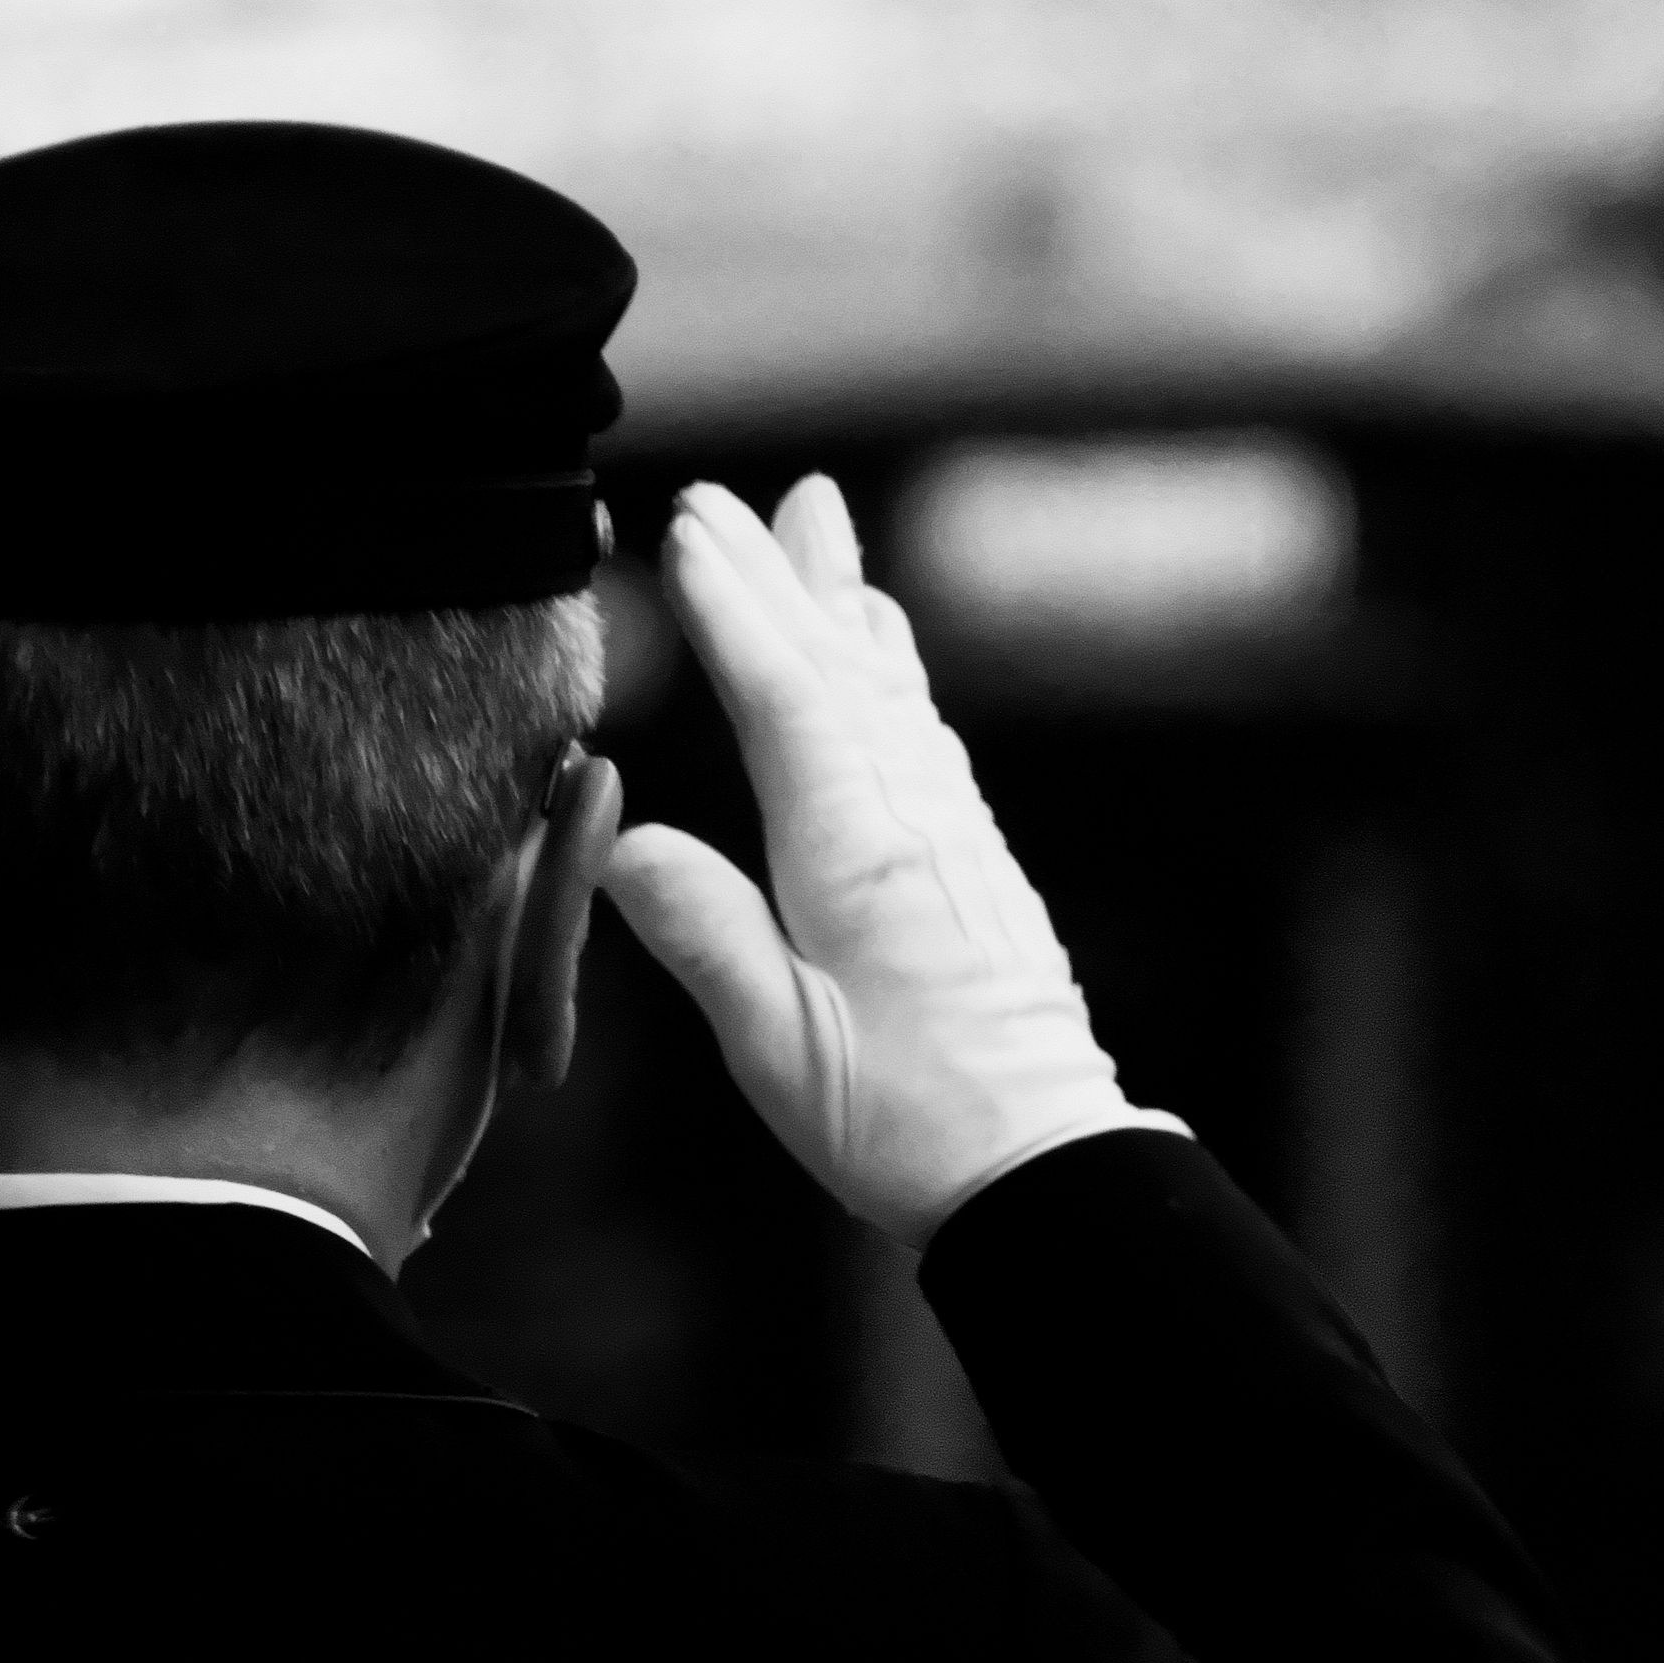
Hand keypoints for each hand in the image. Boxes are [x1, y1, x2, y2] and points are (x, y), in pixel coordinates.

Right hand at [603, 475, 1183, 1249]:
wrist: (1042, 1168)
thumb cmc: (905, 1121)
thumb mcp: (780, 1048)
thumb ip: (706, 936)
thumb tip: (621, 840)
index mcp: (857, 857)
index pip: (787, 704)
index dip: (737, 611)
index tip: (690, 530)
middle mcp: (913, 824)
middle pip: (842, 669)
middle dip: (781, 576)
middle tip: (730, 494)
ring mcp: (952, 839)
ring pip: (890, 689)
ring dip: (844, 600)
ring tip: (818, 520)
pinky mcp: (970, 867)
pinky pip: (920, 734)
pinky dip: (887, 670)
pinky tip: (881, 653)